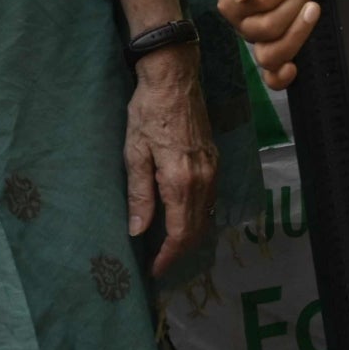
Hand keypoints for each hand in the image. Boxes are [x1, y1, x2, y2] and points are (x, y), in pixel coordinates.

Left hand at [125, 43, 216, 276]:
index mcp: (181, 180)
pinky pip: (210, 198)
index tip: (155, 270)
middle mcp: (203, 178)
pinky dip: (198, 216)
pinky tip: (183, 218)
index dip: (169, 255)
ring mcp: (213, 168)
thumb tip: (138, 230)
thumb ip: (139, 194)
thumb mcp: (134, 153)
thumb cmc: (147, 113)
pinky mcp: (214, 159)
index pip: (181, 231)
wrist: (175, 79)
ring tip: (169, 247)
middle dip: (180, 250)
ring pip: (207, 214)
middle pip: (198, 227)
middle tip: (160, 264)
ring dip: (190, 234)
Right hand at [216, 0, 319, 90]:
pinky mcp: (275, 47)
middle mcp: (242, 23)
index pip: (259, 0)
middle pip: (268, 27)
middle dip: (296, 1)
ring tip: (314, 7)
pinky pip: (271, 74)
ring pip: (271, 52)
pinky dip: (280, 77)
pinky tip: (294, 68)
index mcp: (232, 0)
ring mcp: (258, 38)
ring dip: (298, 30)